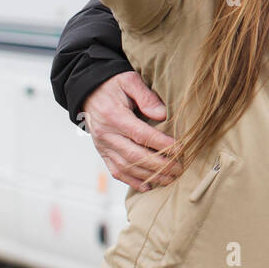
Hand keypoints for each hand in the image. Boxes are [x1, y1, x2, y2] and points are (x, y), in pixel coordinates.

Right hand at [79, 72, 181, 190]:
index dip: (161, 144)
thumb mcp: (129, 81)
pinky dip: (132, 181)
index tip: (180, 149)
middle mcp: (106, 135)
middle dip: (160, 165)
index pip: (141, 134)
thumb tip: (162, 115)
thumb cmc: (112, 84)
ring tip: (170, 179)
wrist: (88, 91)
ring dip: (149, 176)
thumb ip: (146, 97)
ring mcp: (102, 146)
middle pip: (135, 155)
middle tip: (179, 169)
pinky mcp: (102, 152)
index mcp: (114, 116)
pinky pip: (116, 171)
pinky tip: (148, 186)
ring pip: (127, 167)